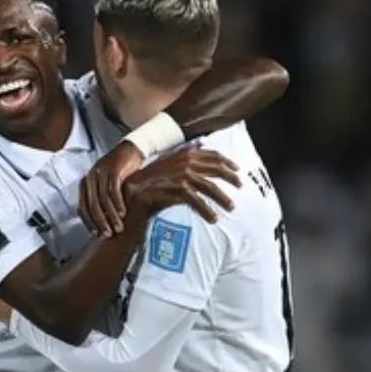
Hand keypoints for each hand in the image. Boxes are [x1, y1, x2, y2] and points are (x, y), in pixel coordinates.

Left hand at [78, 140, 143, 237]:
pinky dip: (118, 203)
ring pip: (103, 200)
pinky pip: (113, 190)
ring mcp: (101, 173)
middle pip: (92, 205)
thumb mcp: (106, 185)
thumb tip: (101, 223)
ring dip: (111, 216)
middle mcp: (90, 177)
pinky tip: (123, 213)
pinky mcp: (113, 169)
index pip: (82, 207)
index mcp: (85, 183)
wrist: (130, 150)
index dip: (88, 222)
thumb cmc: (120, 171)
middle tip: (108, 234)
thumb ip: (100, 199)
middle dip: (100, 222)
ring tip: (118, 227)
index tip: (96, 234)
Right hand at [123, 145, 240, 224]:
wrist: (130, 197)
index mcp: (182, 155)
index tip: (237, 169)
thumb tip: (199, 153)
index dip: (226, 161)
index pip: (211, 154)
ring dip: (222, 197)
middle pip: (214, 167)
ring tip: (231, 207)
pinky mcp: (175, 190)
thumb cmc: (149, 186)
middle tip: (240, 186)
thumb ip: (182, 160)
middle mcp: (183, 162)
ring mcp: (179, 175)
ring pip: (208, 186)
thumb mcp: (167, 169)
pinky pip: (196, 201)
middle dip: (230, 177)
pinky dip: (206, 210)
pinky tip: (213, 219)